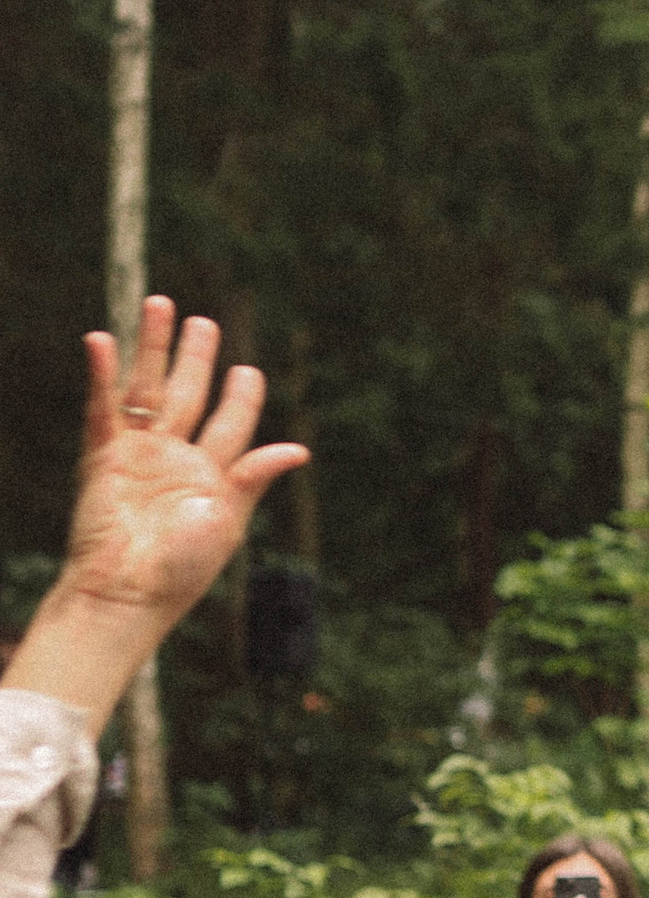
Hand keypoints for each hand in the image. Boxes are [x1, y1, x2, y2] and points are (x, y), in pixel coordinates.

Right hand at [25, 308, 305, 699]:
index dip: (240, 397)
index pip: (230, 424)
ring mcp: (138, 454)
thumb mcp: (227, 521)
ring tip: (160, 304)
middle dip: (196, 358)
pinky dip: (101, 374)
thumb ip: (254, 477)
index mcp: (212, 477)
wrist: (127, 593)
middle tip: (204, 322)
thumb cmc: (181, 569)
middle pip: (189, 395)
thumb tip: (297, 450)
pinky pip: (102, 407)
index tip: (248, 370)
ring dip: (153, 348)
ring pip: (147, 388)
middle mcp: (175, 459)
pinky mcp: (103, 457)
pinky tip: (101, 340)